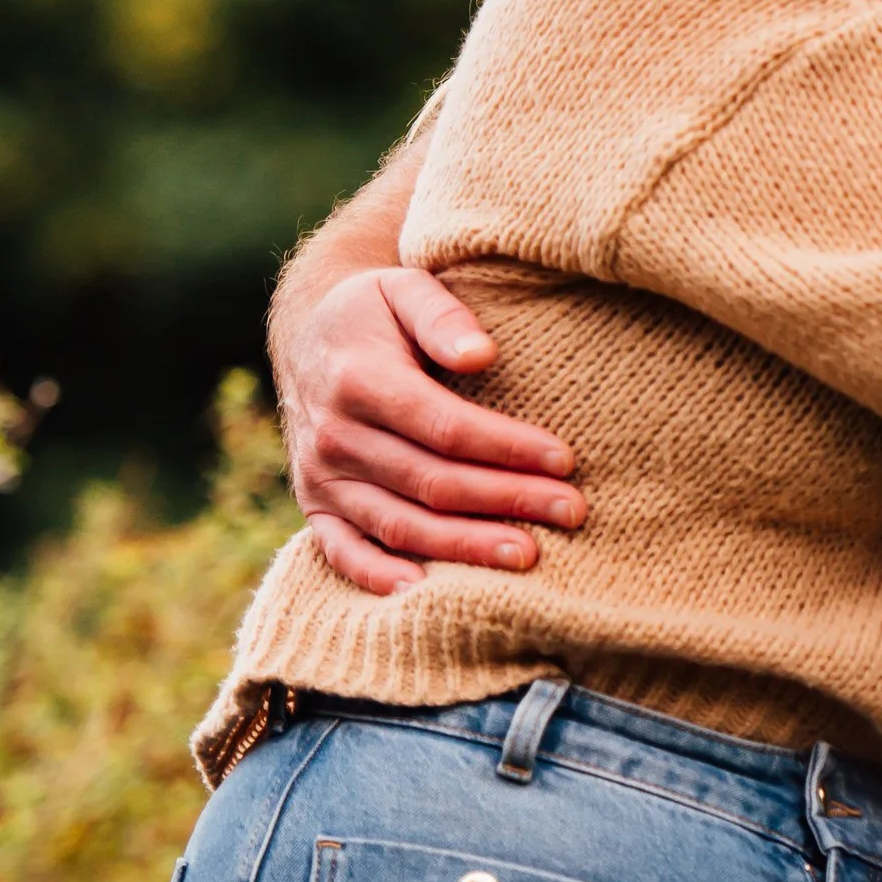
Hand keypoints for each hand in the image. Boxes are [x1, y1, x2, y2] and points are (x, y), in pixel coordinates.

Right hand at [277, 268, 586, 597]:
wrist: (309, 336)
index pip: (445, 427)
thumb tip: (482, 355)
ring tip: (527, 555)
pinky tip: (425, 593)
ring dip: (465, 546)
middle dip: (507, 500)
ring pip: (400, 523)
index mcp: (359, 380)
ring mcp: (321, 477)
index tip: (564, 459)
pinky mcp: (315, 505)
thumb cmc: (374, 312)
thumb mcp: (403, 287)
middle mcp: (334, 436)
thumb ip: (442, 315)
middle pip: (433, 482)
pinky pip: (341, 552)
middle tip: (572, 512)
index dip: (507, 447)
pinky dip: (377, 577)